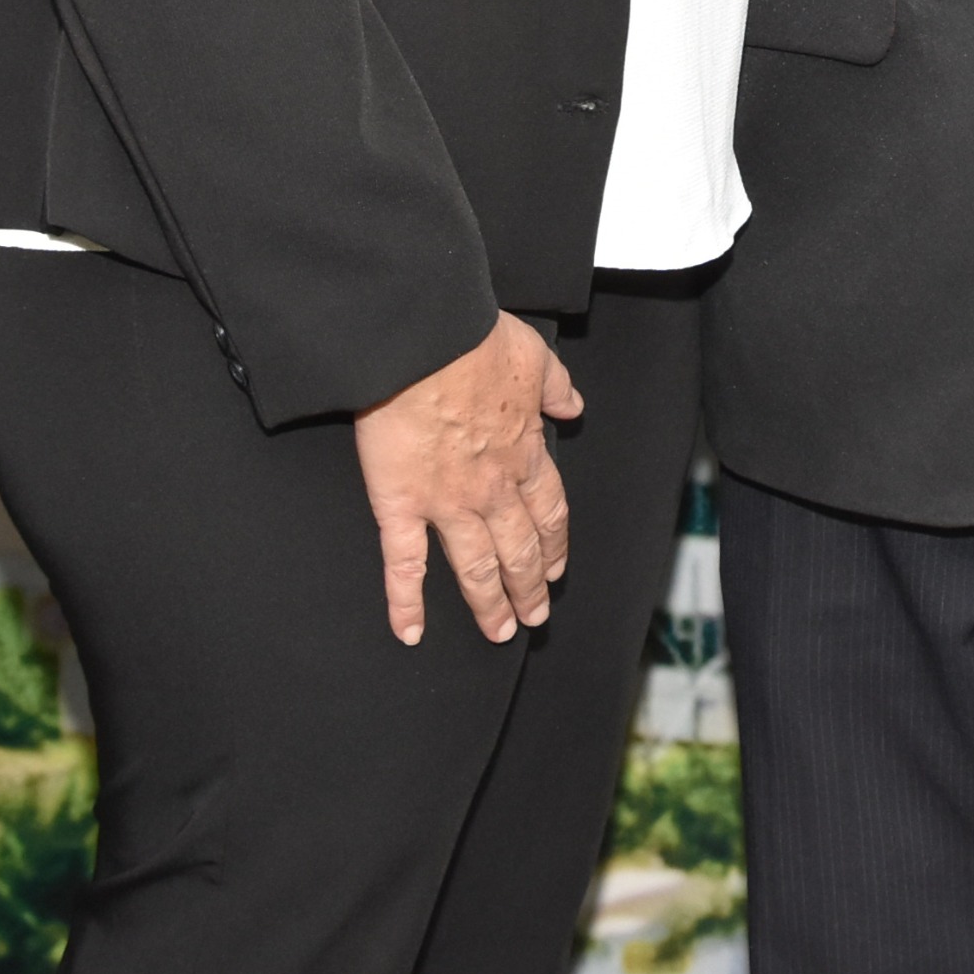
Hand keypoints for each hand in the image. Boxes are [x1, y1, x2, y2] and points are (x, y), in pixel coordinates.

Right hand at [354, 313, 581, 647]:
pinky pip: (404, 564)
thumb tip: (573, 405)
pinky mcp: (399, 504)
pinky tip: (411, 632)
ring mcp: (446, 502)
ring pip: (475, 567)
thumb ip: (556, 386)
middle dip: (528, 587)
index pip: (549, 512)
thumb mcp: (533, 355)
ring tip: (497, 632)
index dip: (554, 545)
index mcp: (523, 452)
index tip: (557, 569)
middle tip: (533, 617)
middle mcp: (492, 487)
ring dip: (488, 604)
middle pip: (518, 550)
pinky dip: (406, 603)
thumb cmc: (473, 341)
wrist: (421, 341)